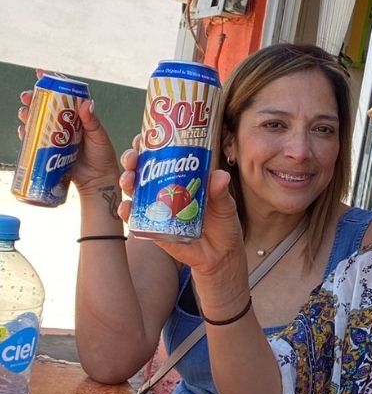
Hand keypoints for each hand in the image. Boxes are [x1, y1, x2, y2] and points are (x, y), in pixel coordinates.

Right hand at [18, 85, 118, 190]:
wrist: (97, 180)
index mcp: (77, 115)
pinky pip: (34, 139)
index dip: (51, 82)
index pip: (64, 94)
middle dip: (34, 99)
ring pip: (37, 121)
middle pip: (46, 106)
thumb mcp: (99, 136)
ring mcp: (55, 136)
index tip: (40, 73)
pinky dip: (26, 134)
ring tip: (24, 112)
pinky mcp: (48, 150)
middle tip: (27, 96)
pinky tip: (23, 130)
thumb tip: (86, 103)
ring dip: (28, 114)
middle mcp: (64, 123)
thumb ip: (92, 121)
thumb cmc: (102, 155)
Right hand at [118, 155, 247, 305]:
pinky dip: (126, 211)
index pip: (163, 154)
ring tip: (128, 181)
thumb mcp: (225, 206)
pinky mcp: (152, 226)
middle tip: (132, 159)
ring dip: (126, 181)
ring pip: (134, 189)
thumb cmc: (223, 225)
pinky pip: (135, 217)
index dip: (150, 144)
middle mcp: (166, 188)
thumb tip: (220, 176)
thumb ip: (220, 192)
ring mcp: (157, 206)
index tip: (143, 138)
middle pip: (143, 168)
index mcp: (183, 176)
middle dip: (132, 160)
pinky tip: (125, 208)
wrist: (219, 256)